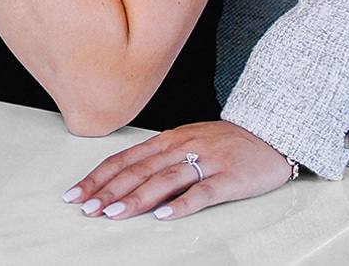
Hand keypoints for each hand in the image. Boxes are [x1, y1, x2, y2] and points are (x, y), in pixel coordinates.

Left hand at [66, 120, 292, 220]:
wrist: (272, 133)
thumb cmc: (227, 142)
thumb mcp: (187, 141)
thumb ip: (158, 160)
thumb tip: (123, 182)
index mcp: (169, 140)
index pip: (125, 158)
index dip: (98, 176)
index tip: (76, 193)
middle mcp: (183, 147)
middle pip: (139, 170)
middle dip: (109, 190)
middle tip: (88, 208)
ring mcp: (207, 161)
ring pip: (165, 180)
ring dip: (137, 198)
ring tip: (114, 214)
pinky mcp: (230, 177)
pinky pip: (203, 192)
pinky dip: (182, 205)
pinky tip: (164, 216)